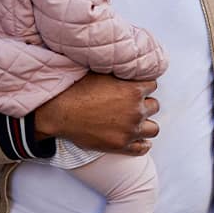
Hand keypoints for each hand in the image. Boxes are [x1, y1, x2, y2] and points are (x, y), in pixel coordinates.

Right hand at [34, 73, 159, 154]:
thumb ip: (119, 72)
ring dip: (146, 124)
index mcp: (134, 90)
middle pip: (154, 106)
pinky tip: (139, 140)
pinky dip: (142, 144)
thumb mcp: (101, 72)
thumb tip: (126, 64)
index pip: (153, 85)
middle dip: (144, 104)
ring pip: (153, 129)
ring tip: (136, 121)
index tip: (135, 88)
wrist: (59, 112)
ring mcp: (130, 130)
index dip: (143, 86)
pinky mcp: (121, 146)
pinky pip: (142, 148)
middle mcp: (136, 111)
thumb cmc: (77, 89)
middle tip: (132, 104)